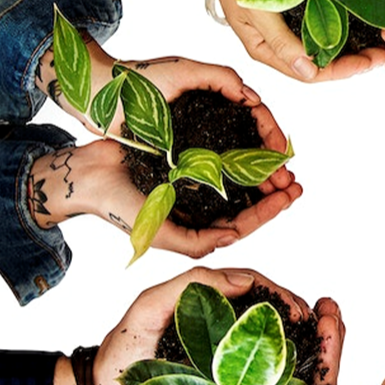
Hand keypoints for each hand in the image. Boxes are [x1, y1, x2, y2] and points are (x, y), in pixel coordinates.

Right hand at [29, 139, 300, 257]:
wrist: (88, 174)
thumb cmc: (117, 207)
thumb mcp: (156, 232)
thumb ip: (195, 241)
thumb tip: (233, 237)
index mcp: (198, 228)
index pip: (244, 223)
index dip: (270, 210)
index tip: (292, 194)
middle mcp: (201, 208)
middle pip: (247, 202)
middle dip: (273, 192)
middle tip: (296, 179)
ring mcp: (195, 184)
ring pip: (239, 181)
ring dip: (262, 173)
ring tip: (283, 162)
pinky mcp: (187, 161)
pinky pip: (221, 158)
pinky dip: (241, 152)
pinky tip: (257, 142)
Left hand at [91, 267, 308, 384]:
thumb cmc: (121, 353)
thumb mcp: (148, 308)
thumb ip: (188, 284)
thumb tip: (243, 279)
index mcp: (202, 298)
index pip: (249, 283)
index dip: (278, 291)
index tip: (297, 307)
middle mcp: (215, 321)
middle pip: (263, 307)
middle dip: (291, 310)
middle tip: (312, 324)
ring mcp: (218, 349)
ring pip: (263, 335)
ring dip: (290, 335)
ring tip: (311, 341)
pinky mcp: (219, 379)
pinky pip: (254, 365)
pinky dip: (277, 362)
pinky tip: (294, 367)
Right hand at [121, 294, 340, 384]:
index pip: (321, 376)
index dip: (332, 345)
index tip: (332, 316)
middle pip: (307, 357)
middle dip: (320, 327)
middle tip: (326, 301)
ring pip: (278, 348)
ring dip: (290, 323)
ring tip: (299, 301)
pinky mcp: (219, 379)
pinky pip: (240, 350)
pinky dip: (252, 329)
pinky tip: (257, 310)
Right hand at [219, 0, 384, 82]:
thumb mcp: (256, 11)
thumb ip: (282, 42)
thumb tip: (309, 72)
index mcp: (269, 51)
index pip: (312, 73)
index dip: (342, 70)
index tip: (369, 64)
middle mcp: (283, 44)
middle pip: (326, 62)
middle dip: (357, 61)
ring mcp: (292, 26)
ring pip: (331, 45)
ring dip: (357, 47)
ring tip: (383, 43)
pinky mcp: (301, 7)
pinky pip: (329, 24)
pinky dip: (350, 27)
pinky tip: (369, 23)